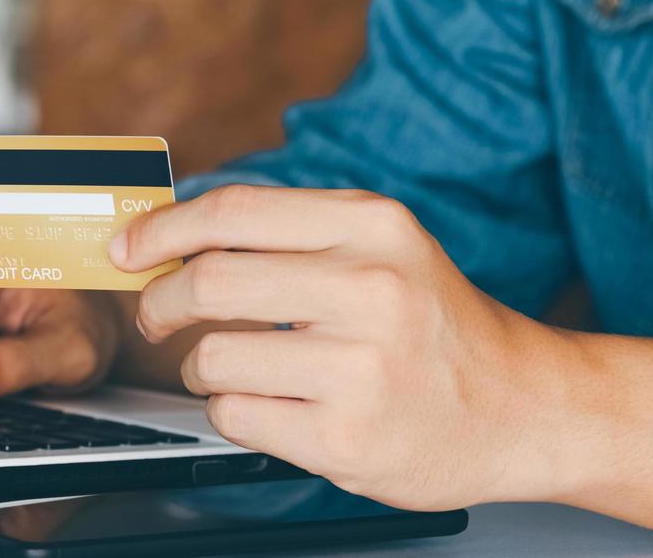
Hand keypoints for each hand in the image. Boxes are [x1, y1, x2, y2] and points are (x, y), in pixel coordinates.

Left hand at [111, 185, 542, 510]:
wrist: (527, 409)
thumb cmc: (436, 325)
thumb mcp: (381, 248)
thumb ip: (288, 234)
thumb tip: (170, 232)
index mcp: (371, 227)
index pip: (232, 212)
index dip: (161, 229)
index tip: (126, 248)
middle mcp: (370, 290)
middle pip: (208, 282)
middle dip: (162, 303)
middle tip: (157, 316)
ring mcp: (361, 370)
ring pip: (213, 358)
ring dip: (200, 368)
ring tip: (232, 369)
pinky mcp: (347, 439)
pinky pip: (235, 417)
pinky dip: (231, 412)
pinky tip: (269, 406)